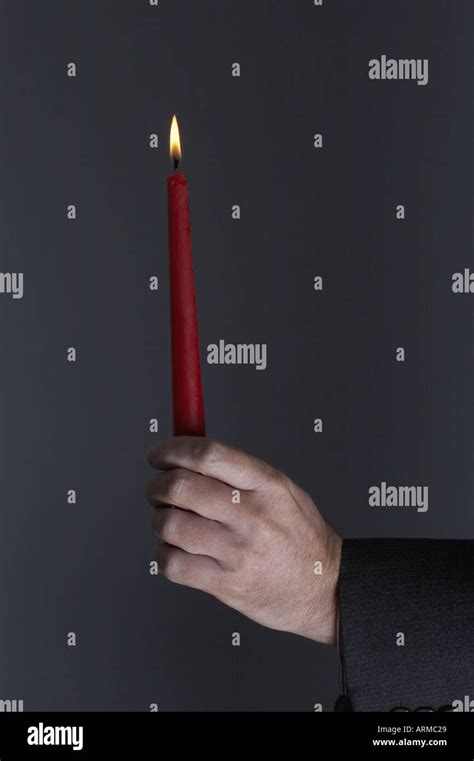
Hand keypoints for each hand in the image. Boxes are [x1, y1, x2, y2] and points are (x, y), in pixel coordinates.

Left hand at [146, 437, 341, 644]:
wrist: (327, 590)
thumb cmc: (301, 537)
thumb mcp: (283, 491)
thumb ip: (239, 471)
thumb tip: (188, 452)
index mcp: (267, 484)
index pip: (208, 454)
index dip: (172, 449)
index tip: (158, 454)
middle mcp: (252, 514)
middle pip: (181, 486)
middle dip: (156, 485)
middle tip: (156, 488)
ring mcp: (239, 551)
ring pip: (170, 524)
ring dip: (159, 520)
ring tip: (169, 523)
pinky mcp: (227, 585)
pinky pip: (173, 564)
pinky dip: (163, 556)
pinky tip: (174, 552)